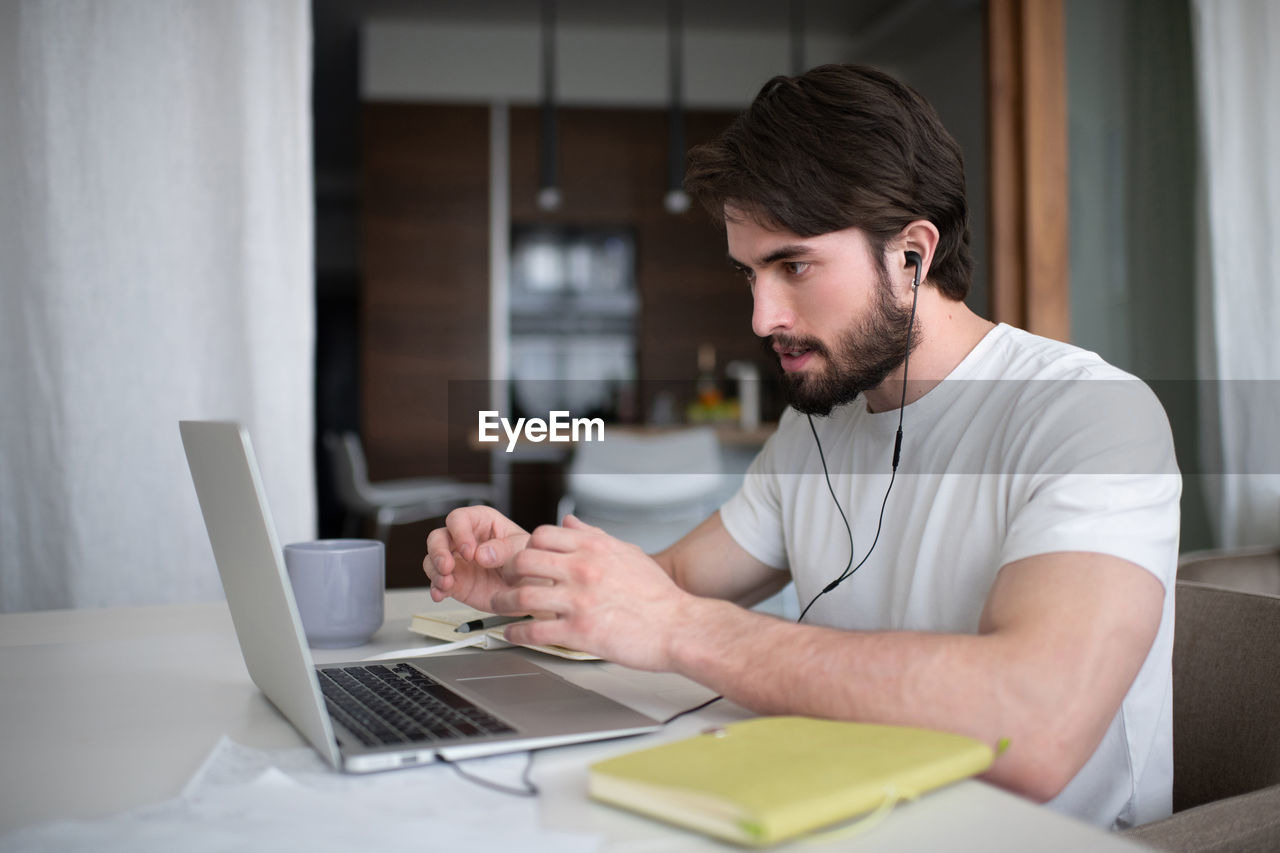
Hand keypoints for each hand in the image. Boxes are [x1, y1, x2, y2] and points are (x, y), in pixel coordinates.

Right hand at [423, 506, 529, 609]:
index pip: (459, 519)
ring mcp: (458, 561)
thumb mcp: (522, 548)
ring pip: (433, 559)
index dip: (460, 533)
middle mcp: (465, 539)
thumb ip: (503, 549)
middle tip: (447, 566)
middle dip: (438, 551)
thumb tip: (482, 554)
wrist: (531, 588)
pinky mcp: (455, 581)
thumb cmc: (529, 559)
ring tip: (446, 583)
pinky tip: (441, 594)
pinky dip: (436, 588)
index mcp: (482, 522)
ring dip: (435, 571)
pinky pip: (437, 582)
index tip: (469, 552)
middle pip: (438, 537)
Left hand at [491, 515, 688, 670]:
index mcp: (595, 548)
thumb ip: (595, 535)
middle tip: (506, 582)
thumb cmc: (658, 595)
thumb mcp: (628, 553)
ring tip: (501, 609)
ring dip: (504, 604)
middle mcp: (583, 569)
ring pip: (522, 596)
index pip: (543, 535)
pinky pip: (534, 632)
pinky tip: (514, 634)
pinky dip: (516, 634)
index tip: (524, 558)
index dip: (528, 547)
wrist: (679, 627)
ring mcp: (579, 601)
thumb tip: (570, 521)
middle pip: (524, 561)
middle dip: (509, 572)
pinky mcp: (579, 632)